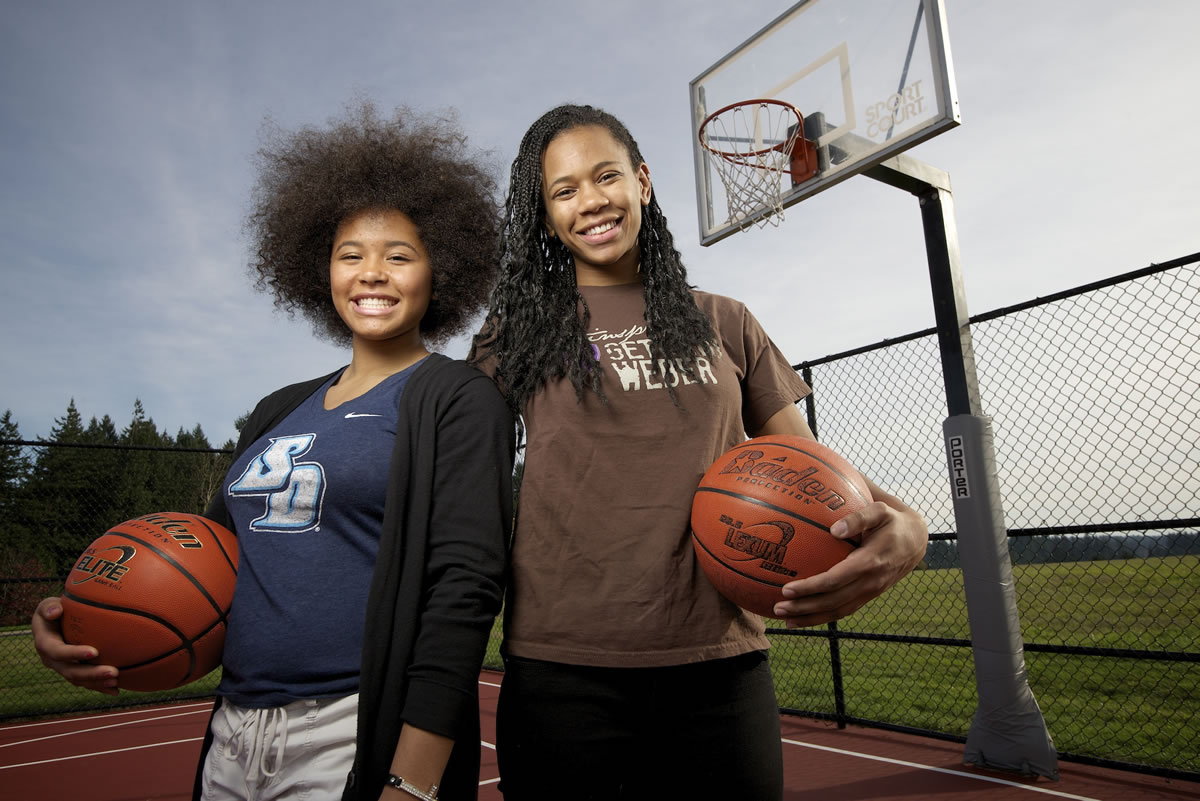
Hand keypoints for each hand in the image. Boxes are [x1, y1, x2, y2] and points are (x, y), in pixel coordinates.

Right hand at [32, 597, 119, 694]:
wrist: (53, 622)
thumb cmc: (55, 609)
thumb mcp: (47, 605)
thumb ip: (49, 607)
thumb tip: (56, 611)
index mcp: (45, 644)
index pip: (58, 651)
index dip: (74, 653)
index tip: (94, 652)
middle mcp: (52, 660)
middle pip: (71, 671)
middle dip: (92, 674)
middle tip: (114, 672)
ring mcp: (62, 668)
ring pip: (79, 680)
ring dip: (98, 683)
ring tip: (116, 682)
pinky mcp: (73, 671)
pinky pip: (86, 682)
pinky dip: (99, 686)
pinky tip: (116, 690)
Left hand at [772, 486, 927, 627]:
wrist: (916, 540)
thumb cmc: (891, 520)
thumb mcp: (881, 510)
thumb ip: (859, 517)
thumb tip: (834, 529)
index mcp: (870, 562)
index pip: (836, 580)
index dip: (811, 587)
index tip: (787, 588)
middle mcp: (870, 582)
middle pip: (833, 601)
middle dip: (805, 607)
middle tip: (778, 608)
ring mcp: (871, 592)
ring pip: (838, 611)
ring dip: (811, 617)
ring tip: (785, 619)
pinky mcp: (869, 596)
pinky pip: (844, 609)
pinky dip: (823, 616)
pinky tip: (802, 616)